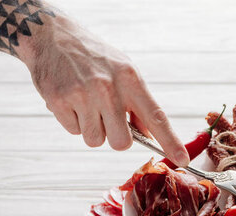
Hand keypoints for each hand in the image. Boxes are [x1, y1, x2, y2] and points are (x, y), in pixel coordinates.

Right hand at [18, 15, 188, 164]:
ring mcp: (82, 95)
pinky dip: (74, 121)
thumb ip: (138, 103)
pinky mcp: (59, 101)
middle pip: (121, 142)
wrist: (52, 37)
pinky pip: (74, 132)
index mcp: (130, 79)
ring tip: (87, 104)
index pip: (156, 117)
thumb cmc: (95, 59)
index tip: (183, 160)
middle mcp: (108, 87)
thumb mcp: (124, 71)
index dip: (170, 142)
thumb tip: (151, 134)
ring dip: (93, 129)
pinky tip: (72, 100)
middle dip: (116, 137)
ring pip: (95, 140)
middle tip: (108, 118)